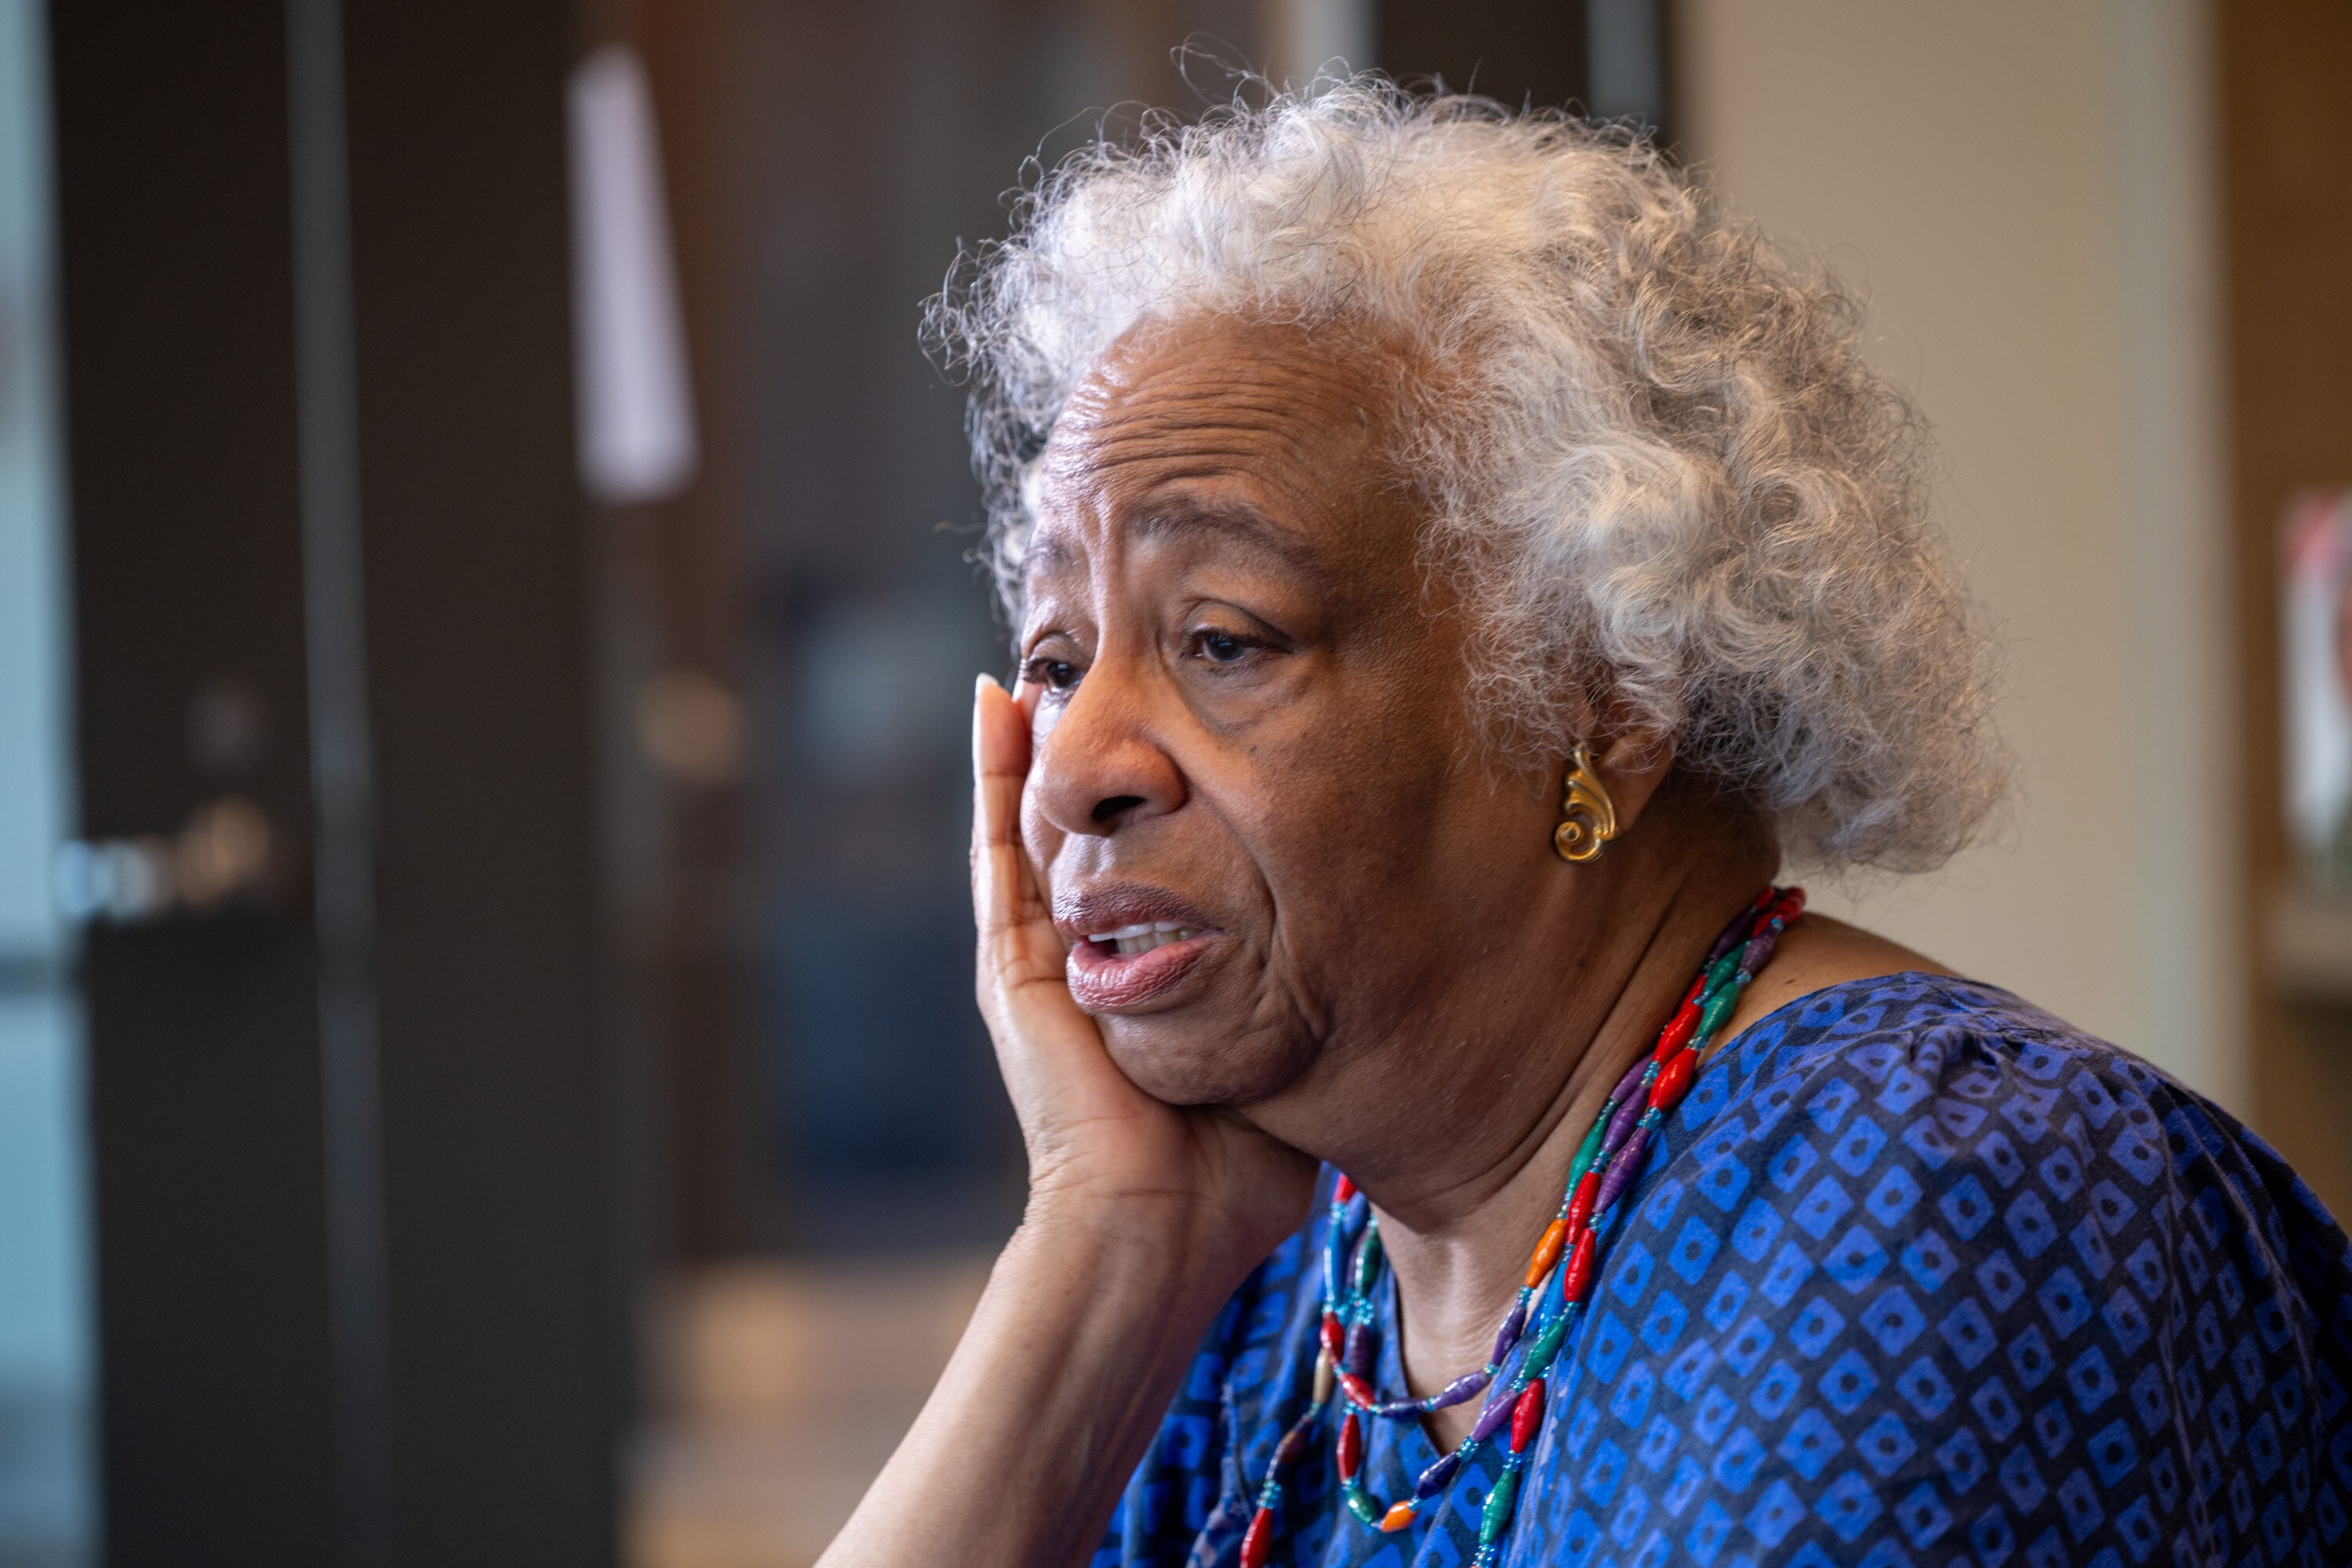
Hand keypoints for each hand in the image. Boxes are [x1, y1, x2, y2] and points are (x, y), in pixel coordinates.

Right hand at [971, 674, 1314, 1272]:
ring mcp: (1037, 962)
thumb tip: (1380, 954)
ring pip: (1030, 824)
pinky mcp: (1013, 964)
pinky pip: (1000, 848)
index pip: (1137, 872)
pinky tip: (999, 702)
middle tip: (1098, 665)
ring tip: (1042, 660)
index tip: (1172, 728)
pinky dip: (995, 773)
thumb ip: (1302, 1001)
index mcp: (1135, 988)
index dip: (1143, 802)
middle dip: (1085, 756)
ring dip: (1032, 743)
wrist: (1154, 1233)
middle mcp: (1079, 966)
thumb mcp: (1281, 1056)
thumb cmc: (1231, 1179)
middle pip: (1078, 836)